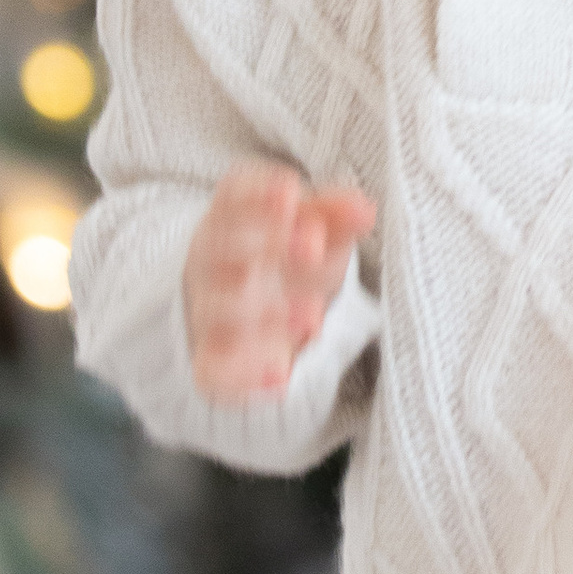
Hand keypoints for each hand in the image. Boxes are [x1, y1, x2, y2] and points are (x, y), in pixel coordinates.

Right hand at [185, 163, 375, 401]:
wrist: (258, 305)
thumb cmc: (291, 254)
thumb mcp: (317, 230)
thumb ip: (336, 217)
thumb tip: (364, 208)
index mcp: (232, 216)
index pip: (232, 197)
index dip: (258, 195)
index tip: (291, 196)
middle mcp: (211, 261)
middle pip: (220, 249)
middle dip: (266, 247)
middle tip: (314, 251)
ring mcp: (208, 311)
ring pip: (218, 310)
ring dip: (264, 314)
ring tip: (313, 319)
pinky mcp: (211, 359)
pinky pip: (213, 369)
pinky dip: (243, 375)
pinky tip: (280, 378)